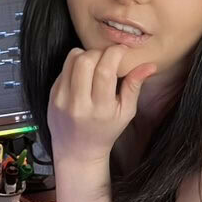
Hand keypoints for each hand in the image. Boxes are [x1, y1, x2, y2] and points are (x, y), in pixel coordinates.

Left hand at [47, 45, 156, 164]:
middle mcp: (79, 104)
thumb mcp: (126, 112)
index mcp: (101, 109)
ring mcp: (62, 100)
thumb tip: (150, 65)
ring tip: (95, 64)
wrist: (77, 150)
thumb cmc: (106, 131)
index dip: (114, 53)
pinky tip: (83, 75)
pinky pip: (64, 68)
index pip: (105, 71)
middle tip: (107, 58)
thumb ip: (134, 86)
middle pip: (86, 61)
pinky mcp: (52, 95)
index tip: (121, 50)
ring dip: (86, 54)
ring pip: (72, 60)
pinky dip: (75, 64)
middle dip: (100, 52)